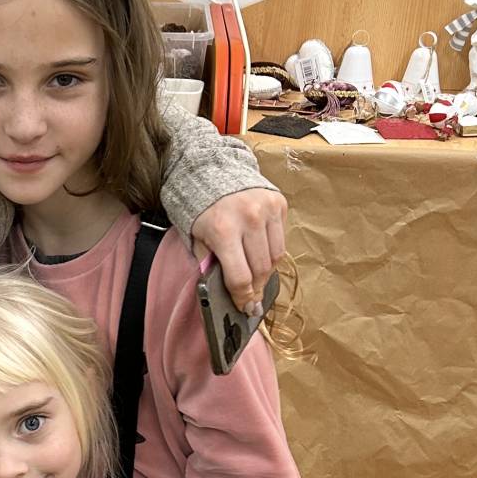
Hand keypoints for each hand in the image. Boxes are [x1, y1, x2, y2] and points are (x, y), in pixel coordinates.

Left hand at [191, 186, 287, 314]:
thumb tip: (231, 291)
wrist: (211, 168)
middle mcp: (248, 218)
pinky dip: (271, 248)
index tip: (246, 309)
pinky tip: (258, 248)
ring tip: (256, 274)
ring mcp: (267, 209)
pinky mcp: (279, 202)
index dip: (243, 297)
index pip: (240, 277)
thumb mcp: (195, 237)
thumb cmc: (199, 208)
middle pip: (261, 269)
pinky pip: (281, 238)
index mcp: (223, 230)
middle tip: (253, 298)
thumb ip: (210, 263)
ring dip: (266, 270)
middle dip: (257, 288)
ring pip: (276, 256)